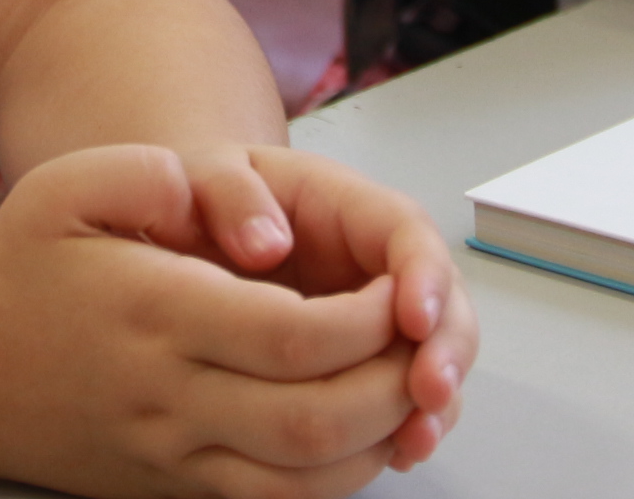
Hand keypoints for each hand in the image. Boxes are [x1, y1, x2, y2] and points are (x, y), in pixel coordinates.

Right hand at [0, 145, 433, 498]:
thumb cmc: (18, 270)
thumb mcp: (61, 187)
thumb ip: (146, 174)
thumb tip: (214, 190)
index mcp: (154, 311)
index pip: (292, 338)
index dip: (367, 323)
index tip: (394, 292)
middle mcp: (166, 394)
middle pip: (313, 418)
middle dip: (393, 386)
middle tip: (424, 345)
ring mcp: (170, 453)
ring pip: (302, 479)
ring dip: (377, 441)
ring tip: (407, 388)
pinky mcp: (172, 489)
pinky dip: (334, 482)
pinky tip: (360, 439)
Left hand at [173, 147, 475, 468]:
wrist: (188, 235)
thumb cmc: (198, 202)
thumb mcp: (202, 180)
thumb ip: (229, 194)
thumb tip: (268, 245)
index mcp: (343, 206)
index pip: (405, 230)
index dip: (422, 273)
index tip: (414, 317)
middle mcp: (374, 261)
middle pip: (440, 298)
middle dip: (445, 346)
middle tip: (430, 390)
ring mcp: (373, 315)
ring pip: (429, 353)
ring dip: (431, 398)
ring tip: (415, 438)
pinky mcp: (360, 360)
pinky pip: (400, 394)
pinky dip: (404, 423)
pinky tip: (396, 453)